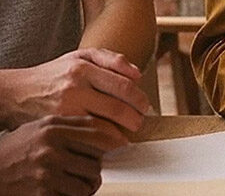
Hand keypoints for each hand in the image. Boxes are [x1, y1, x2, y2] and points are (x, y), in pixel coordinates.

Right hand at [0, 115, 126, 195]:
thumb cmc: (15, 149)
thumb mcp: (41, 126)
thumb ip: (71, 124)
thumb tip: (104, 128)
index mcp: (53, 129)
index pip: (97, 133)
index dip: (113, 140)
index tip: (121, 145)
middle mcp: (52, 148)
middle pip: (96, 158)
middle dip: (96, 166)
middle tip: (88, 168)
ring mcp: (48, 171)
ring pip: (89, 179)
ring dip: (88, 184)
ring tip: (79, 182)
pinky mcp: (44, 192)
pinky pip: (75, 195)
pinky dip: (75, 195)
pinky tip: (65, 190)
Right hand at [1, 48, 149, 131]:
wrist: (18, 92)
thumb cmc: (54, 74)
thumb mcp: (82, 55)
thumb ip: (112, 59)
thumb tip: (137, 74)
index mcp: (83, 68)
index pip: (122, 85)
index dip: (139, 99)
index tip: (145, 106)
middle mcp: (74, 88)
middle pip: (115, 108)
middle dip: (133, 118)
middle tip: (139, 122)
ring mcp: (64, 109)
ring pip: (102, 126)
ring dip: (119, 133)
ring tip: (126, 133)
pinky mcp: (57, 125)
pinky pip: (85, 137)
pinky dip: (100, 141)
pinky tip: (106, 139)